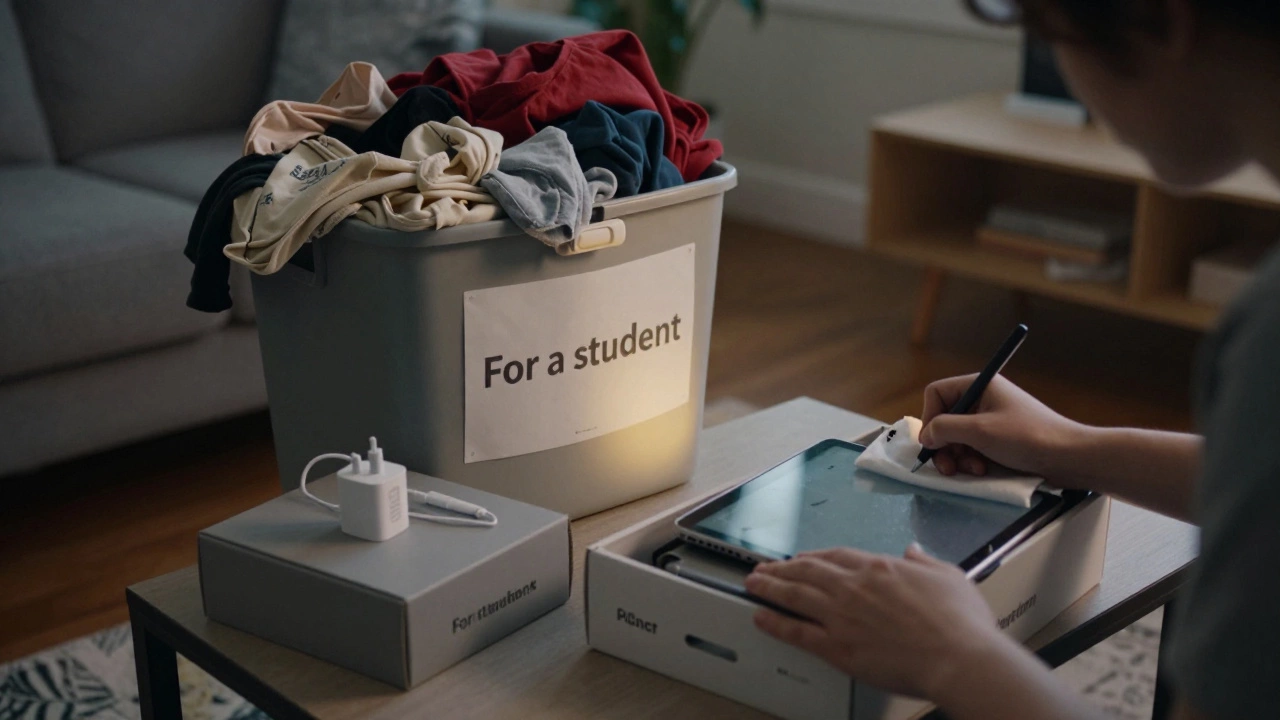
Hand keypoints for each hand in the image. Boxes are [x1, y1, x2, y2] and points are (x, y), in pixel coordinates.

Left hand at [745, 545, 1010, 699]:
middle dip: (783, 567)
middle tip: (765, 567)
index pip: (837, 555)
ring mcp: (842, 615)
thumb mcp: (948, 576)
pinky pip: (796, 630)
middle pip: (808, 570)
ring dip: (770, 587)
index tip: (803, 557)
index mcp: (880, 568)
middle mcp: (855, 587)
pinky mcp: (837, 646)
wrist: (958, 658)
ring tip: (753, 583)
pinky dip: (775, 622)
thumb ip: (925, 561)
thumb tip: (914, 550)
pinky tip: (761, 617)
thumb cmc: (960, 624)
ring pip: (795, 594)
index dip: (815, 556)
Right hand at [919, 374, 1088, 485]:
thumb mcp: (980, 431)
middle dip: (944, 445)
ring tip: (972, 470)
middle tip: (947, 467)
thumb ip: (945, 429)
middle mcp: (982, 399)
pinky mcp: (999, 439)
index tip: (933, 442)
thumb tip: (925, 436)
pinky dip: (972, 460)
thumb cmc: (1025, 437)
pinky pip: (972, 448)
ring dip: (958, 456)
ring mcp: (991, 420)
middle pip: (944, 419)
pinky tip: (982, 471)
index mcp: (979, 386)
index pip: (937, 394)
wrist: (1068, 457)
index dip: (930, 418)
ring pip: (956, 437)